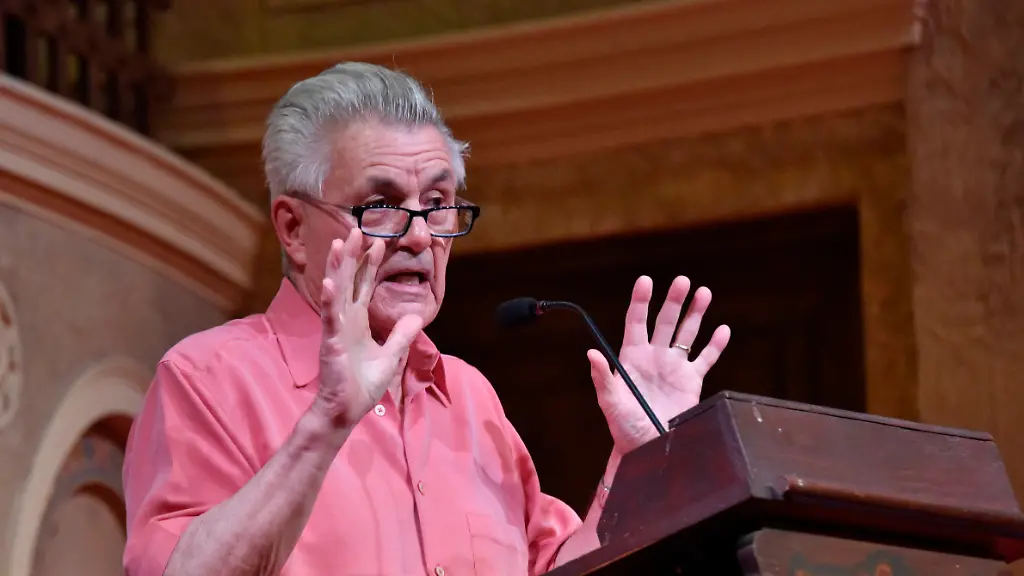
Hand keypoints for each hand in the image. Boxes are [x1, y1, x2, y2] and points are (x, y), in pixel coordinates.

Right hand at [312, 228, 422, 429]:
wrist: (346, 410)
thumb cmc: (362, 385)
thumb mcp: (391, 357)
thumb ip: (401, 336)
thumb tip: (416, 316)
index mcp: (357, 321)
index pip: (364, 285)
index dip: (369, 264)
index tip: (378, 241)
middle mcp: (345, 320)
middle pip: (348, 280)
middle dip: (351, 255)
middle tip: (356, 228)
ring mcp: (336, 329)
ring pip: (336, 291)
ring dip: (337, 267)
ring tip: (338, 243)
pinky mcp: (331, 342)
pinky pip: (330, 318)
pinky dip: (329, 300)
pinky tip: (330, 283)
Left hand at [588, 276, 729, 453]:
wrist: (647, 449)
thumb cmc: (624, 428)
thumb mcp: (610, 402)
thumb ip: (603, 377)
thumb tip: (592, 353)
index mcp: (632, 357)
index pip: (636, 321)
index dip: (641, 301)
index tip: (646, 281)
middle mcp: (654, 357)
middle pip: (665, 321)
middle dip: (674, 301)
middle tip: (682, 281)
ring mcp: (674, 368)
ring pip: (686, 334)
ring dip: (695, 314)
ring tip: (704, 292)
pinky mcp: (691, 382)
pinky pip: (705, 359)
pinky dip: (714, 345)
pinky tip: (722, 329)